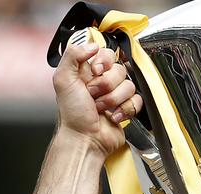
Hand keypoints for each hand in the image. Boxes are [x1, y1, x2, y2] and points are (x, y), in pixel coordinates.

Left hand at [53, 42, 141, 156]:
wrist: (83, 140)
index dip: (103, 62)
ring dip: (113, 100)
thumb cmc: (72, 115)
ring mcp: (115, 96)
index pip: (107, 53)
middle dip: (106, 85)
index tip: (94, 72)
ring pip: (129, 85)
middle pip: (120, 69)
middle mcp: (102, 82)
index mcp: (89, 72)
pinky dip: (125, 110)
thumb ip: (72, 55)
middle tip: (92, 97)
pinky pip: (137, 100)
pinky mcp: (125, 109)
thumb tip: (92, 45)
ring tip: (99, 110)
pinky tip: (112, 117)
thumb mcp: (63, 80)